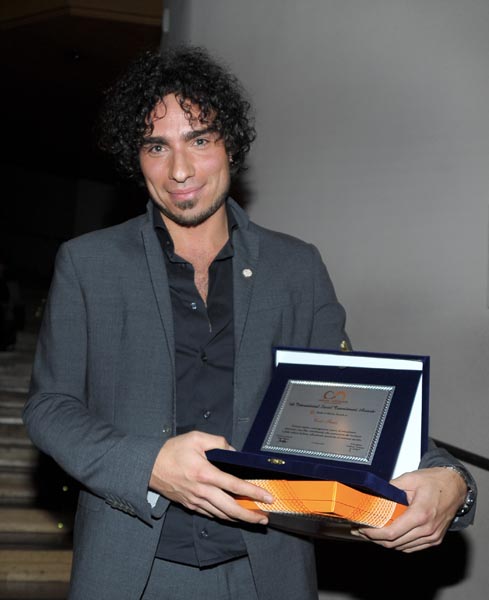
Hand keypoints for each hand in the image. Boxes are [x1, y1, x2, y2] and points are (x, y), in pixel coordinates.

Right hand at [149, 431, 273, 523]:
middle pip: (230, 508)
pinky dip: (224, 517)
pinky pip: (210, 514)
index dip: (253, 492)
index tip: (267, 497)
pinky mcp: (190, 505)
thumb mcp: (196, 438)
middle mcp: (201, 490)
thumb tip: (233, 451)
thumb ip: (218, 442)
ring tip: (253, 519)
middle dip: (250, 515)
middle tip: (264, 518)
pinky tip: (232, 515)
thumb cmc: (172, 450)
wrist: (149, 466)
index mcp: (205, 473)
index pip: (235, 485)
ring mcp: (195, 500)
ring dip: (239, 519)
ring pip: (221, 515)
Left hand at [351, 467, 466, 551]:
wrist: (456, 486)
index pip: (392, 532)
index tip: (363, 528)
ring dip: (386, 543)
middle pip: (395, 543)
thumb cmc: (435, 482)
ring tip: (371, 534)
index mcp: (420, 514)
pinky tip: (388, 537)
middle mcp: (427, 529)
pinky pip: (412, 547)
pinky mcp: (435, 539)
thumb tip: (374, 493)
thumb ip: (391, 487)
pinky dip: (399, 544)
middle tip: (361, 531)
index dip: (374, 533)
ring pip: (403, 548)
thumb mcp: (410, 478)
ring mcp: (432, 536)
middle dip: (375, 538)